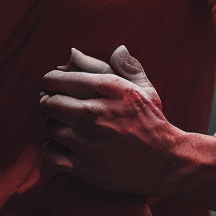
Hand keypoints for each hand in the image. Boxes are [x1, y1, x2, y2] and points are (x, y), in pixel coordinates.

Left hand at [39, 44, 182, 194]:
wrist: (166, 163)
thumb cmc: (153, 123)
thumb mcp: (145, 89)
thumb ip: (126, 66)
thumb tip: (115, 48)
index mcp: (108, 89)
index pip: (58, 79)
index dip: (50, 82)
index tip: (51, 86)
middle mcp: (95, 113)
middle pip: (48, 103)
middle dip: (49, 103)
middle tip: (54, 107)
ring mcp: (88, 141)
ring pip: (49, 127)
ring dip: (53, 126)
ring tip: (64, 127)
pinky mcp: (84, 166)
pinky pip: (51, 154)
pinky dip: (53, 151)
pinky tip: (64, 148)